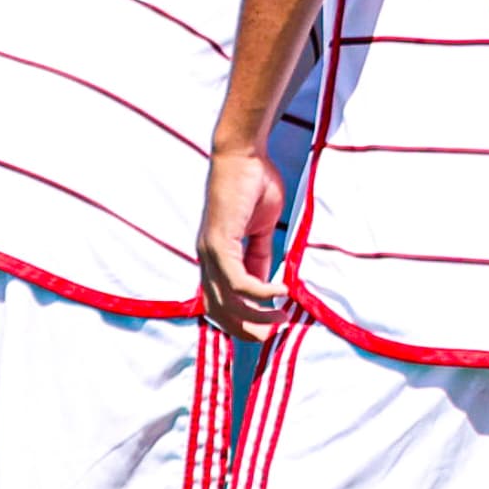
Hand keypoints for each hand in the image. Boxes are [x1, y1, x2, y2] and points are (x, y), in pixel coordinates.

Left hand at [197, 140, 294, 339]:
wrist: (243, 154)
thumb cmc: (253, 184)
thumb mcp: (260, 229)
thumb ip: (260, 256)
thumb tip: (267, 283)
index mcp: (215, 256)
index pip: (222, 301)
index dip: (244, 318)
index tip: (270, 324)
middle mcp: (207, 258)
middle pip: (218, 311)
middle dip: (245, 329)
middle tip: (272, 334)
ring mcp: (210, 252)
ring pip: (226, 302)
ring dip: (255, 316)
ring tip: (280, 320)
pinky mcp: (219, 243)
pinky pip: (239, 282)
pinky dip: (261, 292)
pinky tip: (281, 293)